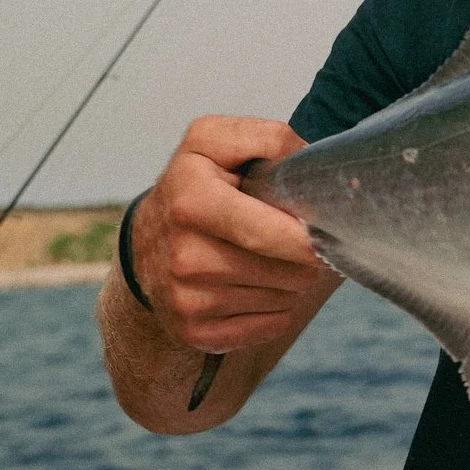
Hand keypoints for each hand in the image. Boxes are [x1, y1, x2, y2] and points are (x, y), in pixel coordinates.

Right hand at [131, 115, 327, 353]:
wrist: (147, 240)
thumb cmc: (195, 184)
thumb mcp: (215, 142)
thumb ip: (267, 138)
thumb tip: (309, 165)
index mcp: (191, 200)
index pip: (269, 232)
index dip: (307, 236)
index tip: (322, 230)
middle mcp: (183, 256)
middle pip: (288, 271)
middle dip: (306, 257)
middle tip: (296, 241)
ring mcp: (186, 299)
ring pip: (284, 298)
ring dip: (291, 280)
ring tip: (270, 259)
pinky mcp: (194, 331)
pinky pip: (270, 326)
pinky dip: (276, 309)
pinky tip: (257, 287)